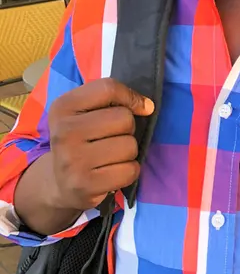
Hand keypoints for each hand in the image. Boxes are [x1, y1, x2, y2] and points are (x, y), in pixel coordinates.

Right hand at [48, 78, 153, 210]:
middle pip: (124, 119)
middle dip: (127, 129)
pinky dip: (128, 171)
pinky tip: (112, 172)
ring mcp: (73, 160)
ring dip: (128, 152)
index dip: (130, 97)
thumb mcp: (85, 111)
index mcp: (63, 107)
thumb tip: (147, 106)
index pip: (108, 88)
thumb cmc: (81, 139)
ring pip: (130, 146)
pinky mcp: (85, 185)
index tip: (137, 107)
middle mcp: (64, 132)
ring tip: (110, 157)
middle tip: (111, 139)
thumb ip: (113, 99)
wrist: (58, 182)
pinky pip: (130, 170)